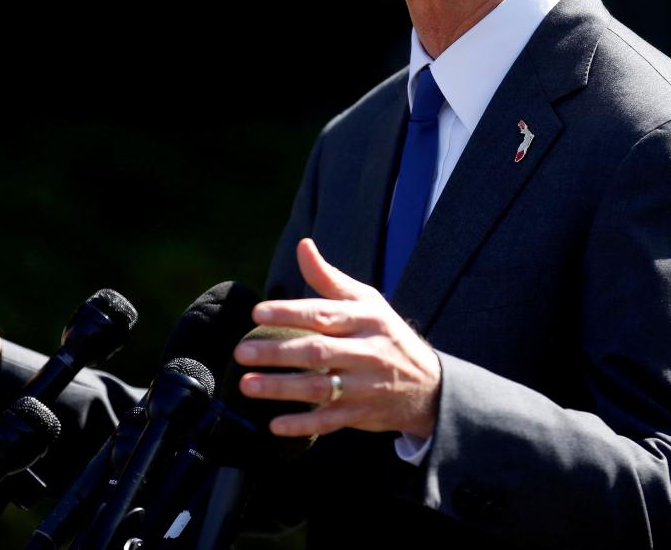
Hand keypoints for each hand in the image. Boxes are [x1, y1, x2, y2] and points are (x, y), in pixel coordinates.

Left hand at [235, 238, 441, 437]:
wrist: (429, 384)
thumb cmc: (386, 334)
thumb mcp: (367, 301)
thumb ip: (329, 277)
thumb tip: (303, 246)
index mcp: (365, 320)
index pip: (323, 314)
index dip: (290, 313)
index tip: (258, 313)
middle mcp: (366, 352)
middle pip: (317, 352)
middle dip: (277, 353)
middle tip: (242, 352)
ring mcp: (364, 386)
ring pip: (319, 388)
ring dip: (281, 389)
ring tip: (246, 385)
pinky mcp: (361, 413)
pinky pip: (329, 421)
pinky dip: (303, 424)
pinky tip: (275, 425)